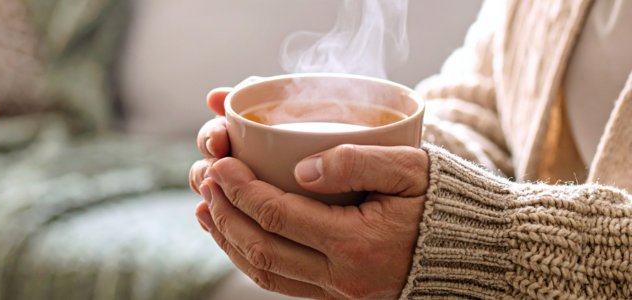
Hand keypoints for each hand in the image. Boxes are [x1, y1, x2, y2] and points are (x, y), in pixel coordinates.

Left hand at [189, 80, 429, 298]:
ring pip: (264, 272)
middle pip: (261, 248)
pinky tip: (236, 234)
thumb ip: (358, 161)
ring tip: (206, 207)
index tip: (221, 162)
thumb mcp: (412, 168)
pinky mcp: (338, 295)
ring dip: (228, 238)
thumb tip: (302, 168)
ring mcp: (338, 292)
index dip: (241, 189)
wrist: (476, 252)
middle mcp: (342, 276)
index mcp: (357, 242)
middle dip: (225, 212)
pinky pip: (281, 282)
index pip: (278, 215)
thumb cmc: (444, 201)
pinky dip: (249, 257)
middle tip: (206, 179)